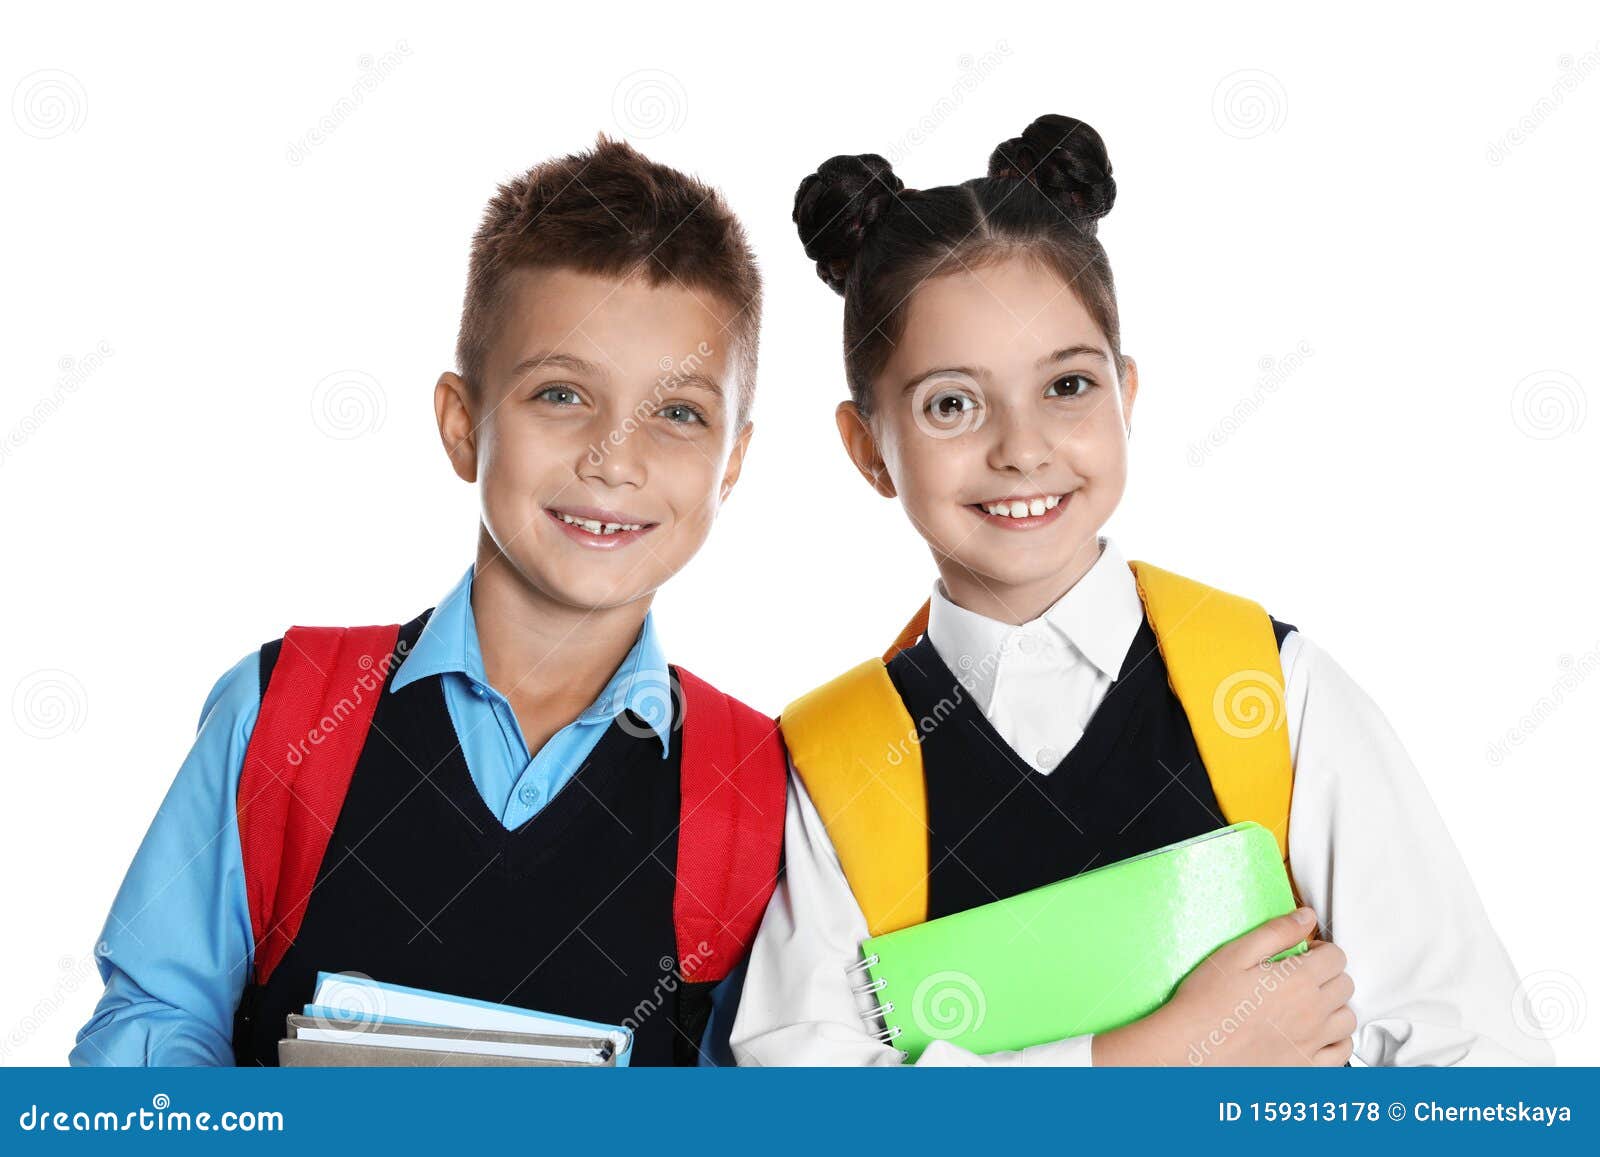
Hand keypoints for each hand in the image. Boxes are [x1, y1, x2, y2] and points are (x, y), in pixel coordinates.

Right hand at [1092, 907, 1355, 1065]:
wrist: (1192, 1046)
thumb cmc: (1207, 1001)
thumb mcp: (1236, 953)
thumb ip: (1277, 932)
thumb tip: (1306, 917)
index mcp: (1298, 980)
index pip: (1336, 956)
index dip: (1321, 949)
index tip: (1304, 953)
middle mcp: (1313, 1012)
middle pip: (1345, 985)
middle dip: (1329, 974)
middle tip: (1303, 975)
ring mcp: (1312, 1042)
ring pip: (1348, 1018)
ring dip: (1335, 1006)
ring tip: (1309, 1003)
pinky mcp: (1306, 1067)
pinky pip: (1342, 1054)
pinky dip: (1337, 1041)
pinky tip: (1317, 1033)